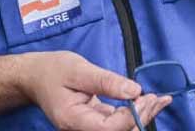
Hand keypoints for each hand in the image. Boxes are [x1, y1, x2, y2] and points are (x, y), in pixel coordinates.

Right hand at [17, 51, 169, 130]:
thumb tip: (134, 90)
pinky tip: (149, 102)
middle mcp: (81, 130)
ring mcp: (88, 129)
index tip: (145, 96)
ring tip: (159, 100)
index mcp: (74, 121)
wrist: (35, 76)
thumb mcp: (78, 70)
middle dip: (142, 117)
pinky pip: (118, 124)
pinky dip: (135, 113)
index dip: (131, 115)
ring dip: (142, 116)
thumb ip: (106, 81)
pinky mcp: (95, 123)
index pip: (109, 129)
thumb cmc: (52, 71)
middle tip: (159, 98)